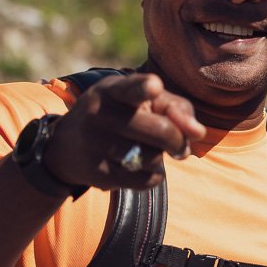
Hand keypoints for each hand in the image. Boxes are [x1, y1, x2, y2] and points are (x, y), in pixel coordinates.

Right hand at [45, 72, 205, 189]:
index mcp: (113, 90)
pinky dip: (152, 176)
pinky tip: (140, 166)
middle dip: (178, 140)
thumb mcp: (141, 101)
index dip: (144, 88)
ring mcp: (95, 144)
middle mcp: (100, 114)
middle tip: (178, 144)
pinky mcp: (97, 172)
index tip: (155, 85)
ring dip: (160, 158)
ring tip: (148, 150)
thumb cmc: (119, 116)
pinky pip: (144, 180)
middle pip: (161, 131)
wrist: (67, 146)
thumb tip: (198, 133)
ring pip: (153, 158)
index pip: (130, 88)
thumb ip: (175, 108)